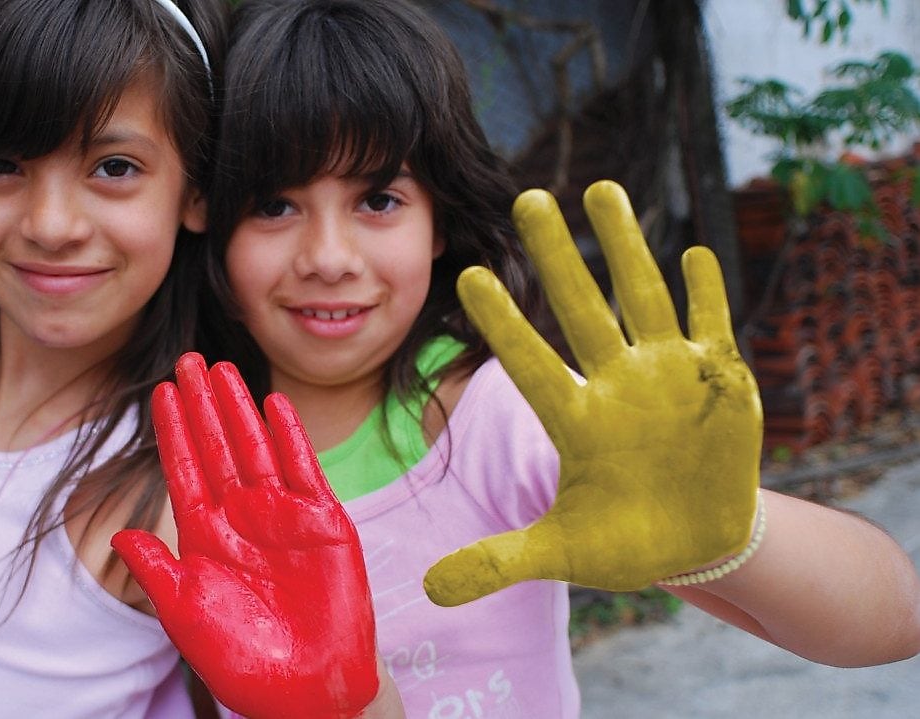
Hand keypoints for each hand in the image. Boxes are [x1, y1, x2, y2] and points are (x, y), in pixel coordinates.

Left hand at [112, 353, 378, 717]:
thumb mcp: (185, 614)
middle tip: (188, 360)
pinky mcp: (322, 523)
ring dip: (239, 409)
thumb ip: (155, 568)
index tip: (160, 391)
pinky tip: (273, 404)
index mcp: (205, 534)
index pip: (183, 469)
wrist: (305, 690)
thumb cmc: (241, 660)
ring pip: (255, 447)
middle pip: (217, 446)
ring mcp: (283, 516)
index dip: (172, 430)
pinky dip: (290, 437)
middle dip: (202, 404)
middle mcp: (242, 516)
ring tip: (223, 369)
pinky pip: (303, 470)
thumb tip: (118, 532)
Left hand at [424, 180, 761, 604]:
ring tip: (600, 190)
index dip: (503, 322)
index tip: (468, 275)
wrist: (699, 542)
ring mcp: (669, 377)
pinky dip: (707, 292)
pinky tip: (695, 250)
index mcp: (576, 421)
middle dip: (558, 256)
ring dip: (626, 246)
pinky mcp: (721, 380)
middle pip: (583, 309)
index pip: (530, 362)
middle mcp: (617, 385)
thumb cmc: (625, 542)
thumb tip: (430, 592)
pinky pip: (712, 326)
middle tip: (525, 197)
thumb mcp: (562, 554)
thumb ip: (499, 561)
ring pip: (643, 297)